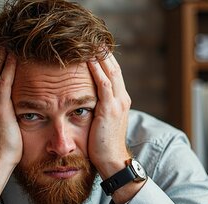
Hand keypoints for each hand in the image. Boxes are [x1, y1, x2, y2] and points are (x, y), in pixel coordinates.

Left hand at [87, 53, 131, 178]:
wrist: (112, 161)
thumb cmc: (103, 146)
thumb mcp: (102, 123)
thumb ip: (97, 109)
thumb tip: (85, 101)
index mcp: (120, 101)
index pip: (113, 73)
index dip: (104, 59)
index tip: (93, 47)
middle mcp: (122, 99)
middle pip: (114, 67)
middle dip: (103, 52)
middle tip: (92, 38)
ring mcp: (118, 104)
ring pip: (110, 72)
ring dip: (99, 56)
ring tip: (89, 42)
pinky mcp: (110, 110)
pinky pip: (104, 84)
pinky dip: (97, 70)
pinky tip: (89, 59)